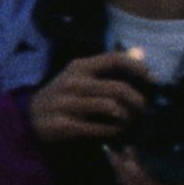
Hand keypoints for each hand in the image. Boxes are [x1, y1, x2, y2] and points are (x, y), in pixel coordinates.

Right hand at [27, 51, 153, 150]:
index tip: (153, 79)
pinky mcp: (66, 125)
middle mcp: (74, 82)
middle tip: (143, 109)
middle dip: (137, 100)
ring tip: (128, 121)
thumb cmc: (63, 94)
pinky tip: (115, 131)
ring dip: (126, 117)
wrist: (30, 117)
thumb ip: (108, 65)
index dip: (137, 67)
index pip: (114, 59)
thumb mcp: (80, 74)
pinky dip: (113, 130)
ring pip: (111, 108)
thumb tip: (140, 53)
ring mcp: (68, 104)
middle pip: (118, 88)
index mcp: (80, 67)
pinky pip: (99, 128)